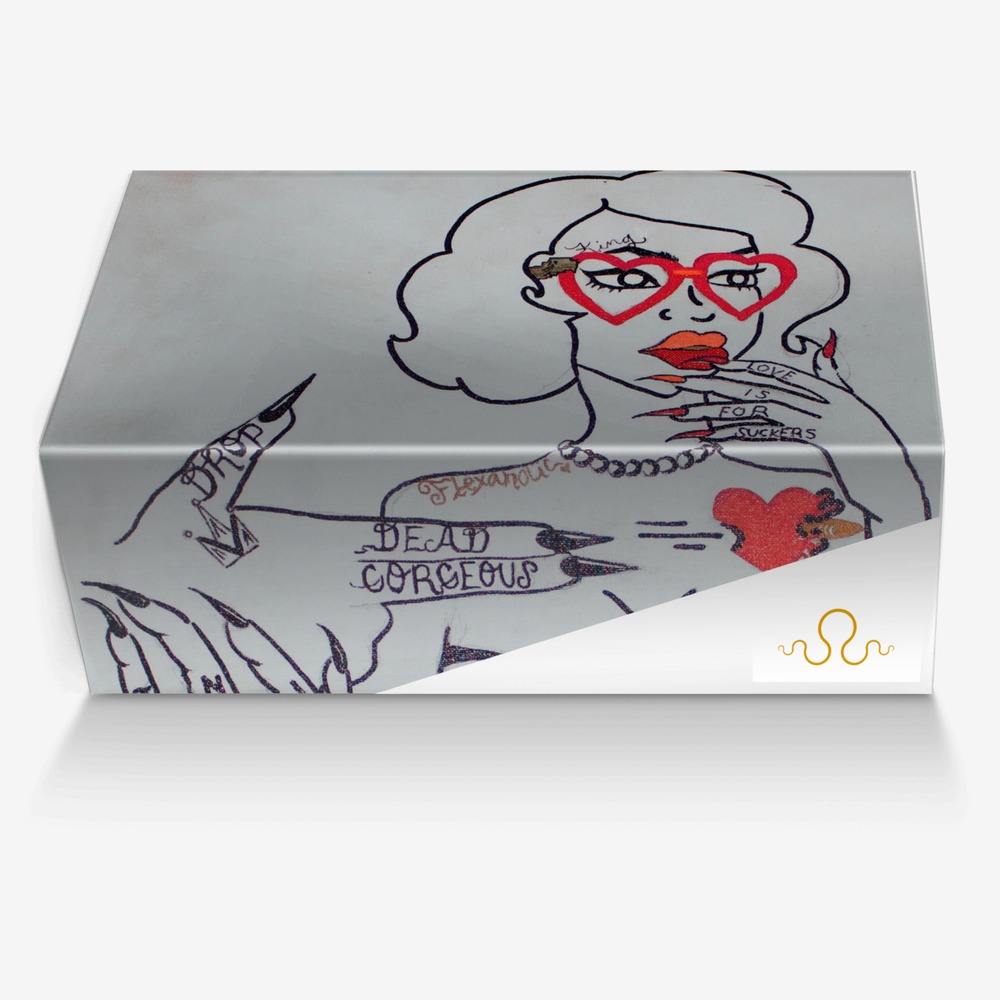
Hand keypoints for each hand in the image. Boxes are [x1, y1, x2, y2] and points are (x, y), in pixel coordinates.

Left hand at [661, 338, 930, 528]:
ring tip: (685, 414)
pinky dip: (737, 437)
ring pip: (752, 410)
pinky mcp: (802, 441)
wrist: (888, 460)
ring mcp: (805, 419)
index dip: (737, 366)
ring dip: (717, 411)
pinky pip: (762, 438)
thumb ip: (828, 370)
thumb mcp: (847, 393)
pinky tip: (711, 440)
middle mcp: (808, 397)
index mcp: (815, 385)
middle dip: (714, 384)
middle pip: (752, 387)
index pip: (769, 370)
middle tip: (680, 385)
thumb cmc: (867, 430)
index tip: (707, 366)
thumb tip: (819, 345)